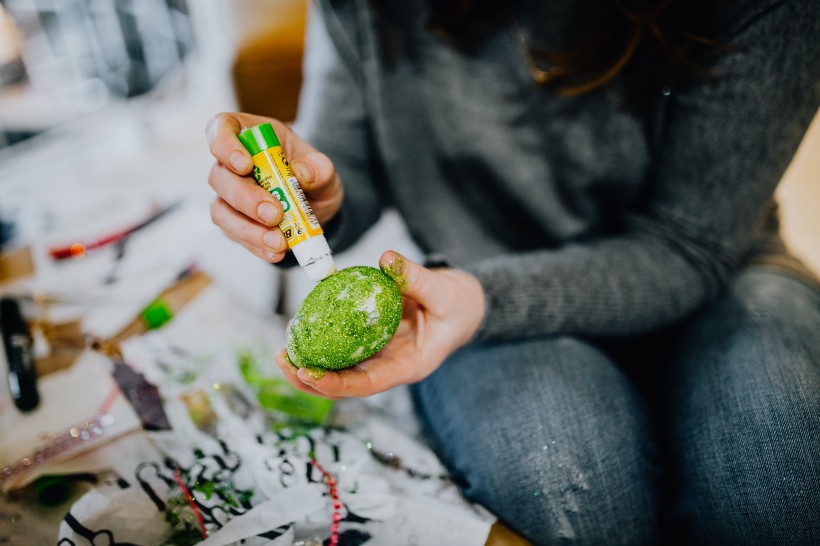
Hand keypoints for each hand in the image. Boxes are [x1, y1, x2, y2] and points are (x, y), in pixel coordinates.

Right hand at [205, 112, 342, 262]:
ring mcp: (228, 196)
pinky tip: (276, 252)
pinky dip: (256, 246)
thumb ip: (318, 168)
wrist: (316, 206)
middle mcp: (231, 165)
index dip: (225, 145)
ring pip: (221, 211)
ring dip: (248, 229)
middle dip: (245, 198)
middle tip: (274, 214)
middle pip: (219, 177)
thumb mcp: (324, 170)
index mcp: (251, 137)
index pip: (221, 128)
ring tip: (279, 242)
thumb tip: (301, 174)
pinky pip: (235, 235)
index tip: (245, 165)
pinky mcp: (233, 223)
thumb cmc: (312, 177)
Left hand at [276, 251, 485, 397]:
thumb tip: (387, 258)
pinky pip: (341, 350)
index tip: (308, 372)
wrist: (465, 306)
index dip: (336, 383)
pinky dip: (319, 343)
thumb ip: (417, 277)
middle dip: (310, 380)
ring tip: (282, 350)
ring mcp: (379, 357)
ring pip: (339, 373)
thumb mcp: (445, 291)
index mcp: (410, 366)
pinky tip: (300, 330)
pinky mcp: (371, 343)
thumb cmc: (458, 303)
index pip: (368, 384)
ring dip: (308, 367)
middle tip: (282, 359)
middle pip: (345, 386)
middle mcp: (390, 367)